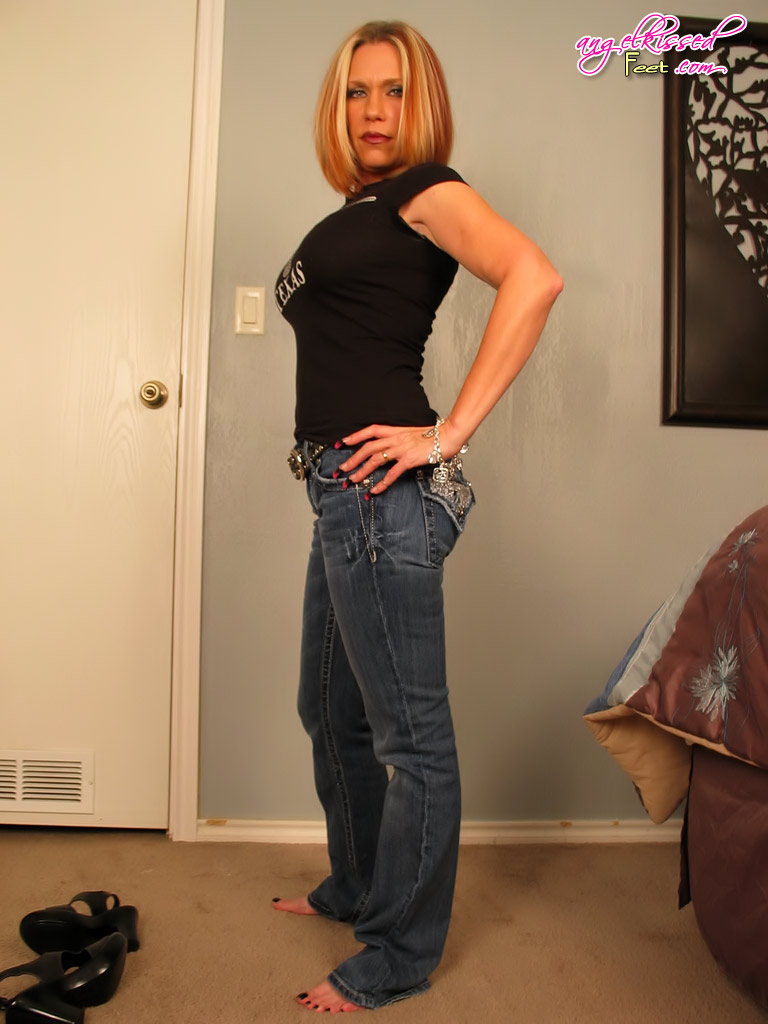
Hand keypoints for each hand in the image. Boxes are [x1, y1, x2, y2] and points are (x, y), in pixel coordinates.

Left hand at [339, 419, 463, 494]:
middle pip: (367, 448)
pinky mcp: (409, 460)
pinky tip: (374, 491)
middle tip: (340, 470)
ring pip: (375, 460)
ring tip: (352, 481)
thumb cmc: (433, 436)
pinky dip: (381, 483)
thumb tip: (390, 447)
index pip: (370, 431)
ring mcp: (401, 449)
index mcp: (395, 431)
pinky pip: (392, 474)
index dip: (354, 436)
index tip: (341, 444)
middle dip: (352, 459)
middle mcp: (395, 439)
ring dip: (361, 471)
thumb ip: (399, 438)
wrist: (448, 435)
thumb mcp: (412, 433)